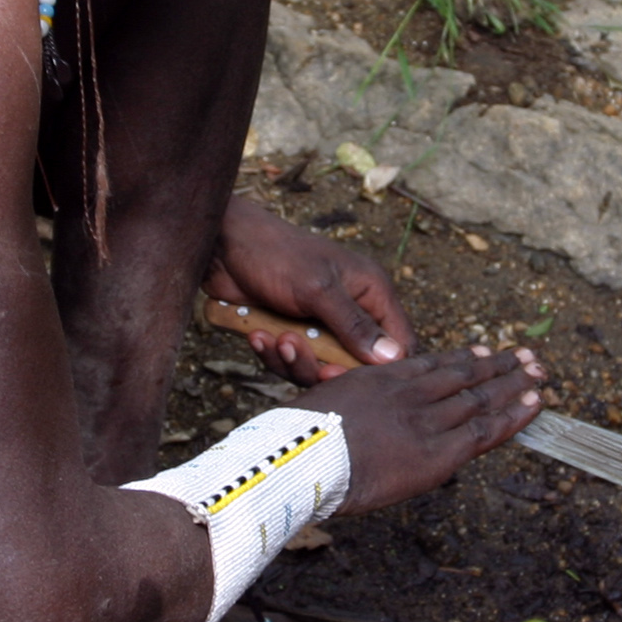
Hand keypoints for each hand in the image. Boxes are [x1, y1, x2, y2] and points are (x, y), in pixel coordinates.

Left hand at [204, 195, 412, 383]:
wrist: (222, 247)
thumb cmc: (276, 254)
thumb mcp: (318, 289)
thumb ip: (354, 325)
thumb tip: (391, 358)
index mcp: (371, 292)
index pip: (399, 341)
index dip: (383, 366)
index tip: (355, 375)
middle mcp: (350, 310)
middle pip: (357, 363)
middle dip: (328, 368)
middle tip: (310, 365)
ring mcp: (319, 324)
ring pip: (320, 367)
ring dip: (295, 361)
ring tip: (277, 340)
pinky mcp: (291, 334)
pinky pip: (291, 362)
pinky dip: (274, 355)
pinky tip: (257, 336)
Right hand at [296, 346, 542, 514]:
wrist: (299, 459)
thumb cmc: (296, 441)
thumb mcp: (319, 408)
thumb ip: (344, 406)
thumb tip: (349, 417)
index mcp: (380, 378)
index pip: (432, 364)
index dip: (462, 359)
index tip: (482, 352)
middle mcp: (409, 392)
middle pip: (464, 375)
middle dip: (498, 366)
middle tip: (526, 356)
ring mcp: (426, 420)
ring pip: (480, 397)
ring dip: (513, 383)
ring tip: (539, 373)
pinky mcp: (437, 452)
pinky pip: (485, 431)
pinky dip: (513, 416)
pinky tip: (534, 405)